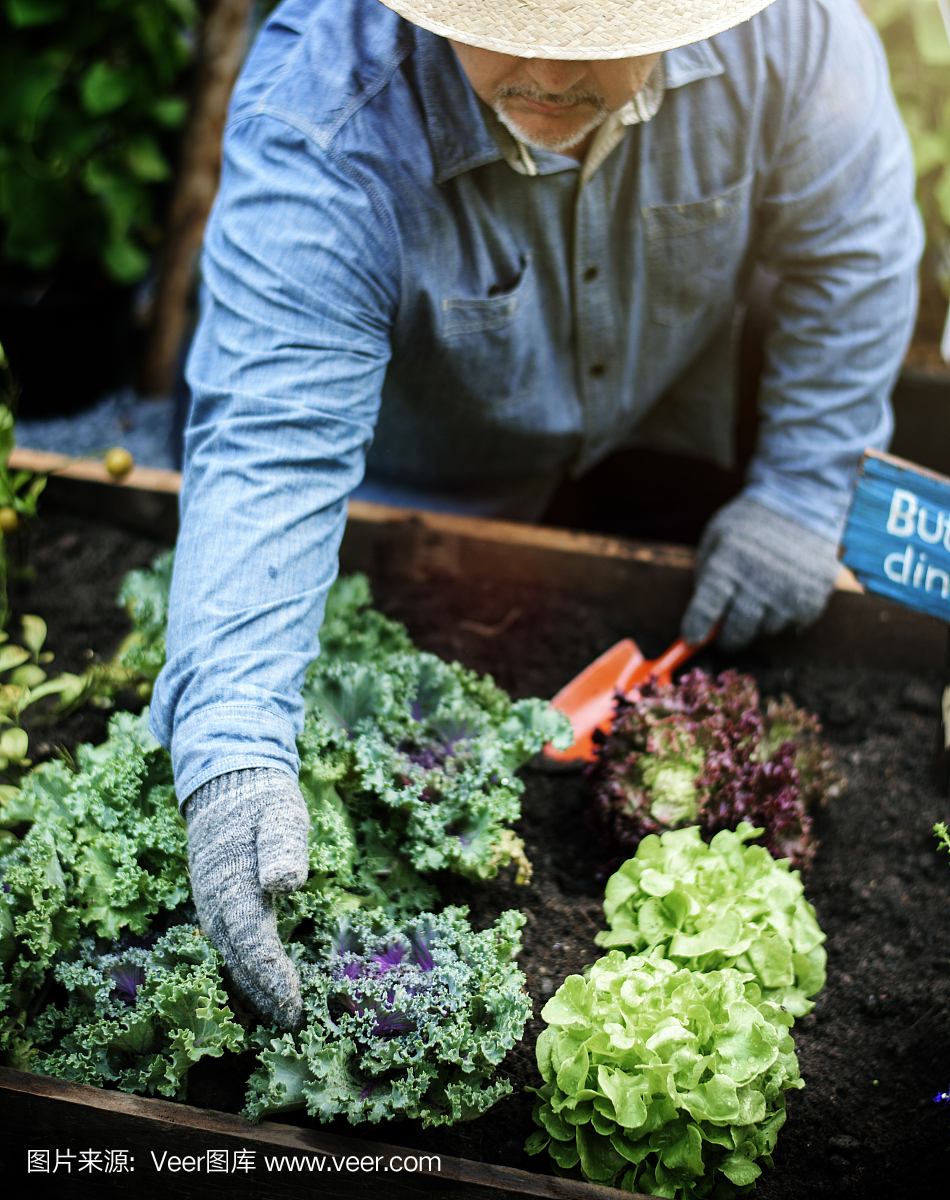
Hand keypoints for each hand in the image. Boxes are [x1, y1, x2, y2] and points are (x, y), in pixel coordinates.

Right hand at [184, 767, 310, 1028]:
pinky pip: (230, 944)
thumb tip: (284, 882)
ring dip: (254, 987)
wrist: (226, 782)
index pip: (252, 943)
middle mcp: (217, 903)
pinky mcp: (217, 902)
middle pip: (240, 960)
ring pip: (232, 956)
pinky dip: (246, 968)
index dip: (272, 976)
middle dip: (264, 994)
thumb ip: (282, 848)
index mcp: (233, 885)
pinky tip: (263, 983)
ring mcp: (213, 905)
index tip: (293, 1004)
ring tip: (280, 1014)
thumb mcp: (279, 814)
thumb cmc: (260, 799)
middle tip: (293, 1023)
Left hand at [681, 495, 839, 650]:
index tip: (693, 638)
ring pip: (765, 630)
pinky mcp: (811, 598)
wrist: (802, 502)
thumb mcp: (716, 537)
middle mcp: (758, 581)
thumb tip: (702, 618)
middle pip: (737, 630)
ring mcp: (788, 592)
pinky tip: (781, 592)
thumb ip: (706, 576)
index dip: (696, 628)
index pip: (706, 609)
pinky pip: (791, 624)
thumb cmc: (749, 523)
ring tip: (760, 596)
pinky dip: (783, 615)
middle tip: (725, 634)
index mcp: (728, 563)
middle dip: (727, 637)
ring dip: (758, 622)